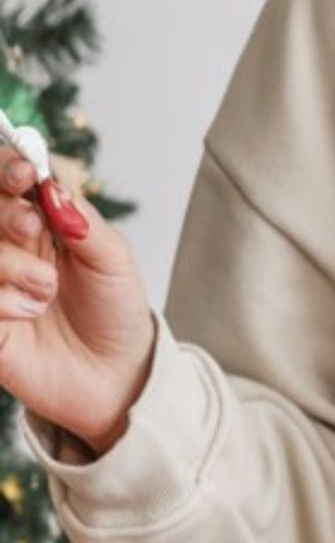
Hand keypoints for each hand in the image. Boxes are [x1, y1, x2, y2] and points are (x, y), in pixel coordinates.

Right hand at [0, 145, 156, 454]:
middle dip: (4, 213)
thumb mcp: (115, 262)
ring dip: (7, 262)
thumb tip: (53, 188)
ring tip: (45, 290)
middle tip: (32, 228)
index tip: (25, 175)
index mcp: (39, 222)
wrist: (115, 375)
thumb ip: (86, 222)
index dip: (8, 168)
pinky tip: (25, 315)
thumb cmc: (115, 313)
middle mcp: (8, 246)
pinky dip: (0, 299)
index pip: (7, 179)